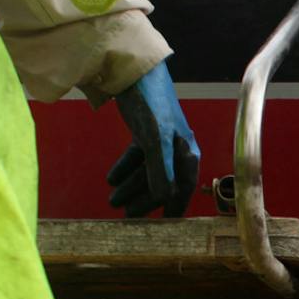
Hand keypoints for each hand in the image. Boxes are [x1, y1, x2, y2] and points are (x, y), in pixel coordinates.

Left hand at [108, 62, 198, 216]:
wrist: (136, 71)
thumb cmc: (151, 104)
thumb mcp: (155, 140)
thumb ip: (159, 170)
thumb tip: (164, 198)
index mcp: (186, 153)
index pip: (182, 189)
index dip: (173, 208)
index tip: (163, 228)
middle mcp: (177, 150)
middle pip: (162, 183)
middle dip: (145, 200)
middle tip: (126, 216)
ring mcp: (161, 141)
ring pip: (148, 172)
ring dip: (131, 187)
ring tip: (113, 200)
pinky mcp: (146, 132)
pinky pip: (137, 158)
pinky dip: (125, 169)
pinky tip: (112, 179)